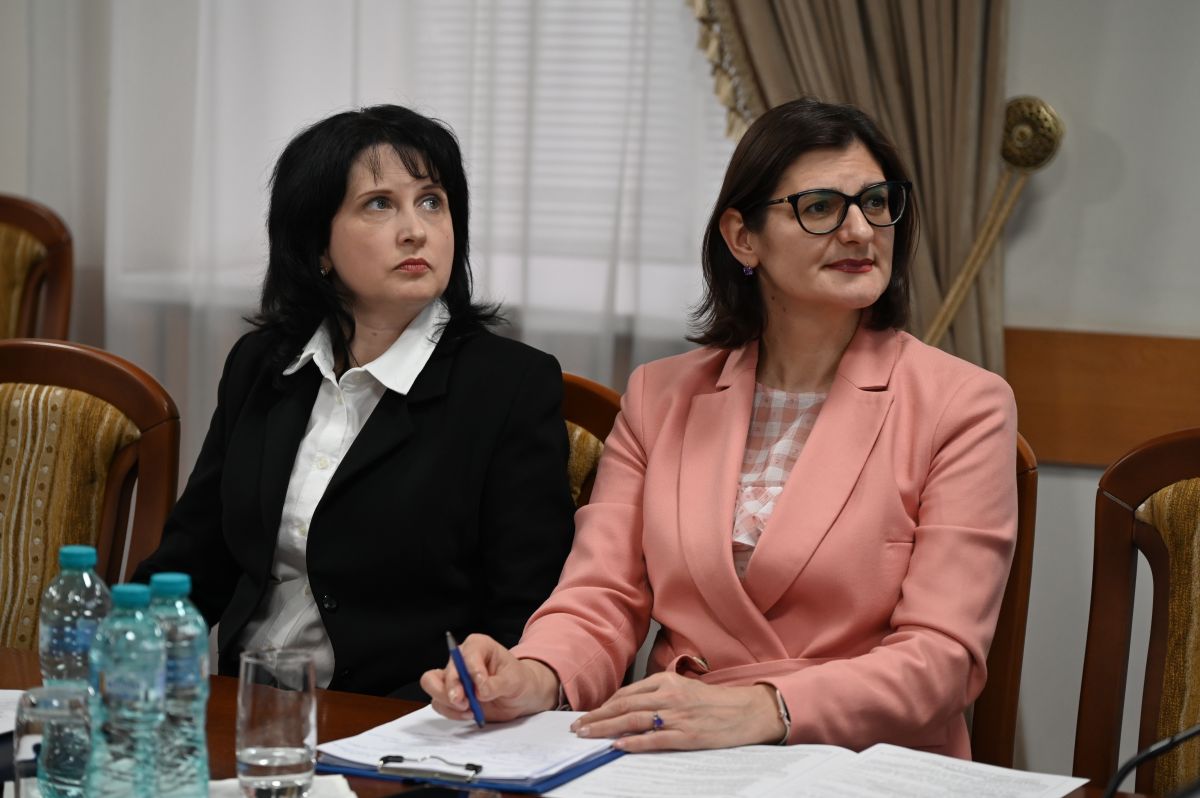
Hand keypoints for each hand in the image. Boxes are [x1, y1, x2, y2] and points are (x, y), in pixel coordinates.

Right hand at [419, 633, 559, 722]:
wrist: (520, 696)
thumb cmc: (518, 680)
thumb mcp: (514, 680)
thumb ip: (496, 684)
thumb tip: (480, 691)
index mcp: (478, 646)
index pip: (466, 653)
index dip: (470, 669)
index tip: (480, 684)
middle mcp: (461, 659)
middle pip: (444, 670)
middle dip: (451, 688)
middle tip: (464, 702)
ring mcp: (454, 678)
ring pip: (433, 685)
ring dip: (447, 701)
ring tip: (468, 709)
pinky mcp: (451, 695)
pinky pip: (439, 703)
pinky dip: (451, 712)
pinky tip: (468, 714)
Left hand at [570, 672, 784, 751]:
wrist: (746, 711)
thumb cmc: (714, 701)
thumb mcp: (683, 688)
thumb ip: (657, 693)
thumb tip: (627, 706)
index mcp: (667, 681)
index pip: (626, 693)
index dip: (604, 705)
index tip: (588, 714)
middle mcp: (669, 696)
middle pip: (624, 706)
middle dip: (597, 717)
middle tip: (577, 727)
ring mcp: (677, 716)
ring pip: (634, 721)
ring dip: (606, 728)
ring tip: (588, 735)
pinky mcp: (686, 736)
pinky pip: (655, 739)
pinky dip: (634, 742)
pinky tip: (619, 745)